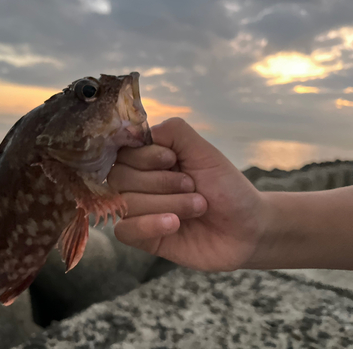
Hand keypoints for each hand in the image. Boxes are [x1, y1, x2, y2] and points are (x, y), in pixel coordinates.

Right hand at [108, 118, 265, 270]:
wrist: (248, 227)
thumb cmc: (226, 187)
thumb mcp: (203, 151)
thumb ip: (172, 132)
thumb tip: (137, 132)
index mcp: (149, 160)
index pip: (123, 153)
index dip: (145, 157)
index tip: (173, 160)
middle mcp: (139, 183)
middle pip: (120, 178)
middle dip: (161, 182)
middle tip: (193, 186)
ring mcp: (139, 211)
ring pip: (126, 203)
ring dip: (167, 203)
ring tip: (198, 207)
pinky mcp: (143, 237)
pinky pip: (124, 231)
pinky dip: (148, 225)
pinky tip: (174, 224)